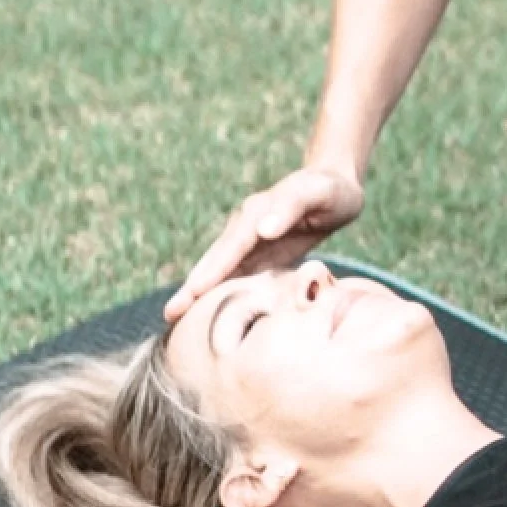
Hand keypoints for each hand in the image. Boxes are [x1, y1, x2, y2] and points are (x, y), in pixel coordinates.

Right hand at [164, 166, 364, 320]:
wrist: (337, 187)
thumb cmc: (329, 189)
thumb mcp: (315, 192)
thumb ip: (289, 206)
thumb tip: (263, 229)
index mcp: (256, 214)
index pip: (230, 247)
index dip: (212, 270)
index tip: (193, 291)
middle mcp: (246, 228)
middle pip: (216, 260)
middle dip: (193, 286)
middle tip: (170, 314)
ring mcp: (250, 242)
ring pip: (221, 271)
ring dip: (199, 294)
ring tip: (176, 319)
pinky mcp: (260, 254)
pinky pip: (238, 276)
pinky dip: (222, 293)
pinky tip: (210, 313)